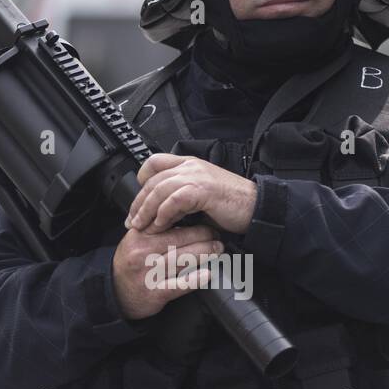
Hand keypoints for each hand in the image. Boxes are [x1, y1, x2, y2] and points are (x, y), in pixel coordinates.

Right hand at [112, 223, 223, 320]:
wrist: (114, 294)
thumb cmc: (130, 265)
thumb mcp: (136, 241)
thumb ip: (156, 229)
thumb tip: (184, 217)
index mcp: (139, 236)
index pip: (168, 223)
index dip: (189, 220)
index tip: (205, 219)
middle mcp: (143, 253)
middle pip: (178, 240)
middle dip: (203, 236)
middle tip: (217, 236)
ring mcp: (148, 274)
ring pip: (181, 260)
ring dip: (204, 253)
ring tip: (217, 249)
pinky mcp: (154, 293)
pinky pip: (177, 285)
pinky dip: (194, 279)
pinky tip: (207, 274)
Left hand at [126, 153, 257, 234]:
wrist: (256, 207)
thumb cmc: (231, 206)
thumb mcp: (201, 196)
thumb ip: (181, 197)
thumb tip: (160, 212)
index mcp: (189, 164)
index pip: (155, 162)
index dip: (142, 180)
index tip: (138, 201)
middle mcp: (190, 166)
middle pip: (153, 179)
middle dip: (139, 202)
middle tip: (132, 221)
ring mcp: (197, 176)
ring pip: (160, 189)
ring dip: (147, 210)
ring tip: (141, 226)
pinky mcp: (203, 190)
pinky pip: (174, 200)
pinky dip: (164, 214)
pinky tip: (160, 226)